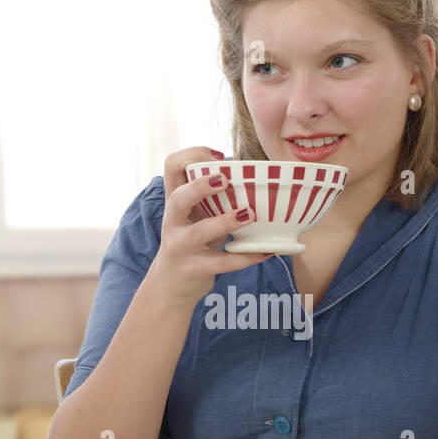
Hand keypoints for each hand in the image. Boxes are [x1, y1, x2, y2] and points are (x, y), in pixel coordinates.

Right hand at [146, 146, 272, 307]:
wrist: (171, 283)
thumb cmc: (191, 241)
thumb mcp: (196, 215)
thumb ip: (213, 196)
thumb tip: (254, 173)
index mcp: (175, 201)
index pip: (171, 166)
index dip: (192, 154)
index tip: (218, 156)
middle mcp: (173, 221)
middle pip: (179, 196)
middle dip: (201, 185)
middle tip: (225, 180)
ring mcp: (181, 246)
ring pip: (200, 231)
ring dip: (226, 221)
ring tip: (249, 213)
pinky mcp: (194, 268)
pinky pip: (222, 262)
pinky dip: (247, 256)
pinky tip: (266, 251)